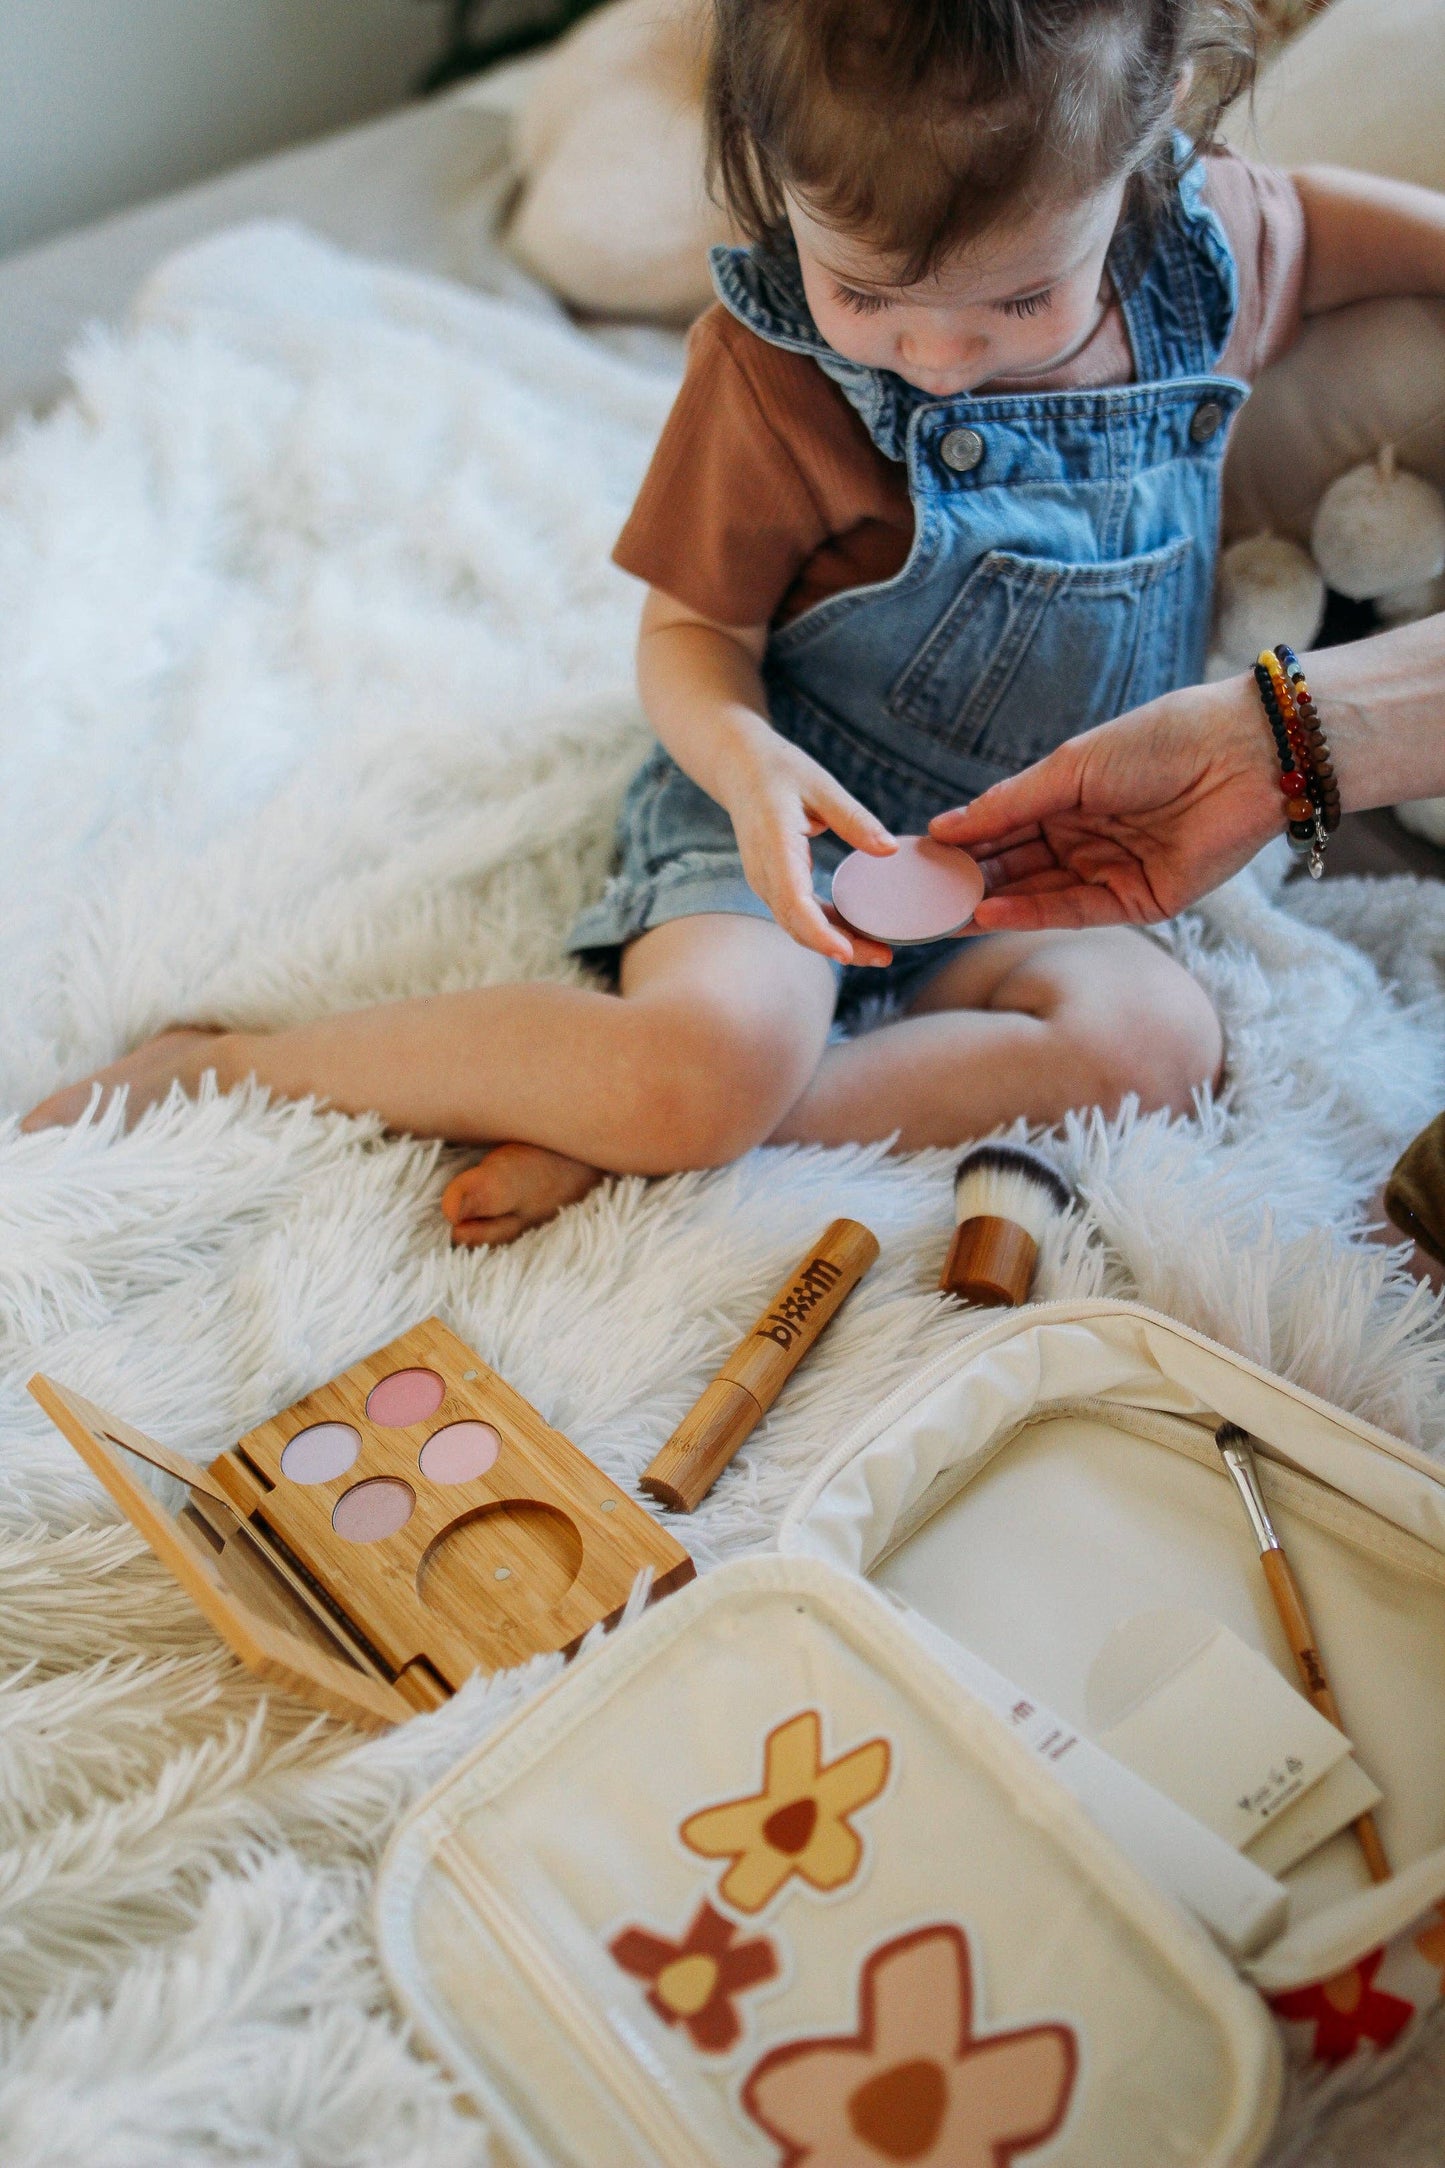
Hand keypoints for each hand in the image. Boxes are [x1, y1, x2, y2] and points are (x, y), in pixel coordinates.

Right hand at [725, 737, 895, 963]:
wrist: (739, 767)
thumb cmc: (779, 770)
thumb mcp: (821, 786)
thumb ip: (854, 819)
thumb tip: (889, 849)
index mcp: (774, 846)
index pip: (793, 902)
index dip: (819, 932)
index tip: (847, 952)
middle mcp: (764, 872)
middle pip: (798, 925)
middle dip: (839, 948)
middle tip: (885, 957)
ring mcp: (765, 881)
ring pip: (797, 926)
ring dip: (834, 943)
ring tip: (877, 951)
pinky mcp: (773, 883)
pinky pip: (798, 914)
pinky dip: (825, 928)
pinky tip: (854, 931)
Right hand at [928, 675, 1283, 928]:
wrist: (1243, 755)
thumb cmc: (1160, 741)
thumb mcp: (1072, 767)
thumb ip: (1009, 804)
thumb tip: (945, 826)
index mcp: (1067, 799)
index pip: (1001, 830)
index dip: (959, 844)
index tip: (913, 860)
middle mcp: (1085, 838)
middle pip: (1014, 868)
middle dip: (966, 881)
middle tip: (914, 897)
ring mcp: (1111, 872)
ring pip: (1037, 895)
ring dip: (990, 903)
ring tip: (939, 912)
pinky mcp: (1140, 902)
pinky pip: (1075, 912)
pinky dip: (1031, 913)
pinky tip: (989, 912)